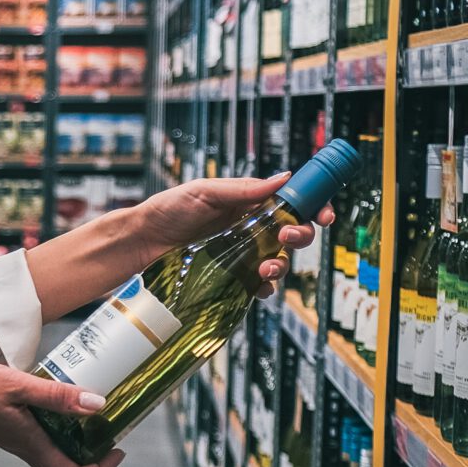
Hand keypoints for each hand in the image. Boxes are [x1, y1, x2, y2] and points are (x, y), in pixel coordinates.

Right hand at [0, 359, 124, 466]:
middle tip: (112, 437)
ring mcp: (15, 438)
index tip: (119, 451)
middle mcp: (24, 447)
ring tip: (95, 420)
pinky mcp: (8, 427)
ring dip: (78, 447)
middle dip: (94, 461)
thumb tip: (97, 406)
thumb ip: (57, 396)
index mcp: (29, 443)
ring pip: (54, 455)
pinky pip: (41, 439)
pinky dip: (61, 431)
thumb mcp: (18, 385)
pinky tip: (63, 406)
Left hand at [140, 173, 330, 295]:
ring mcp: (243, 255)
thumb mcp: (205, 192)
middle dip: (301, 236)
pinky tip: (257, 285)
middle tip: (288, 237)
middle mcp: (252, 229)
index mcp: (251, 203)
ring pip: (280, 262)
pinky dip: (264, 288)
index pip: (292, 204)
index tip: (324, 214)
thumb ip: (244, 189)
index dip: (314, 208)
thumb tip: (284, 178)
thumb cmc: (169, 210)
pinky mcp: (232, 278)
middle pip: (294, 234)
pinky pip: (258, 286)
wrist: (143, 241)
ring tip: (267, 267)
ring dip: (282, 265)